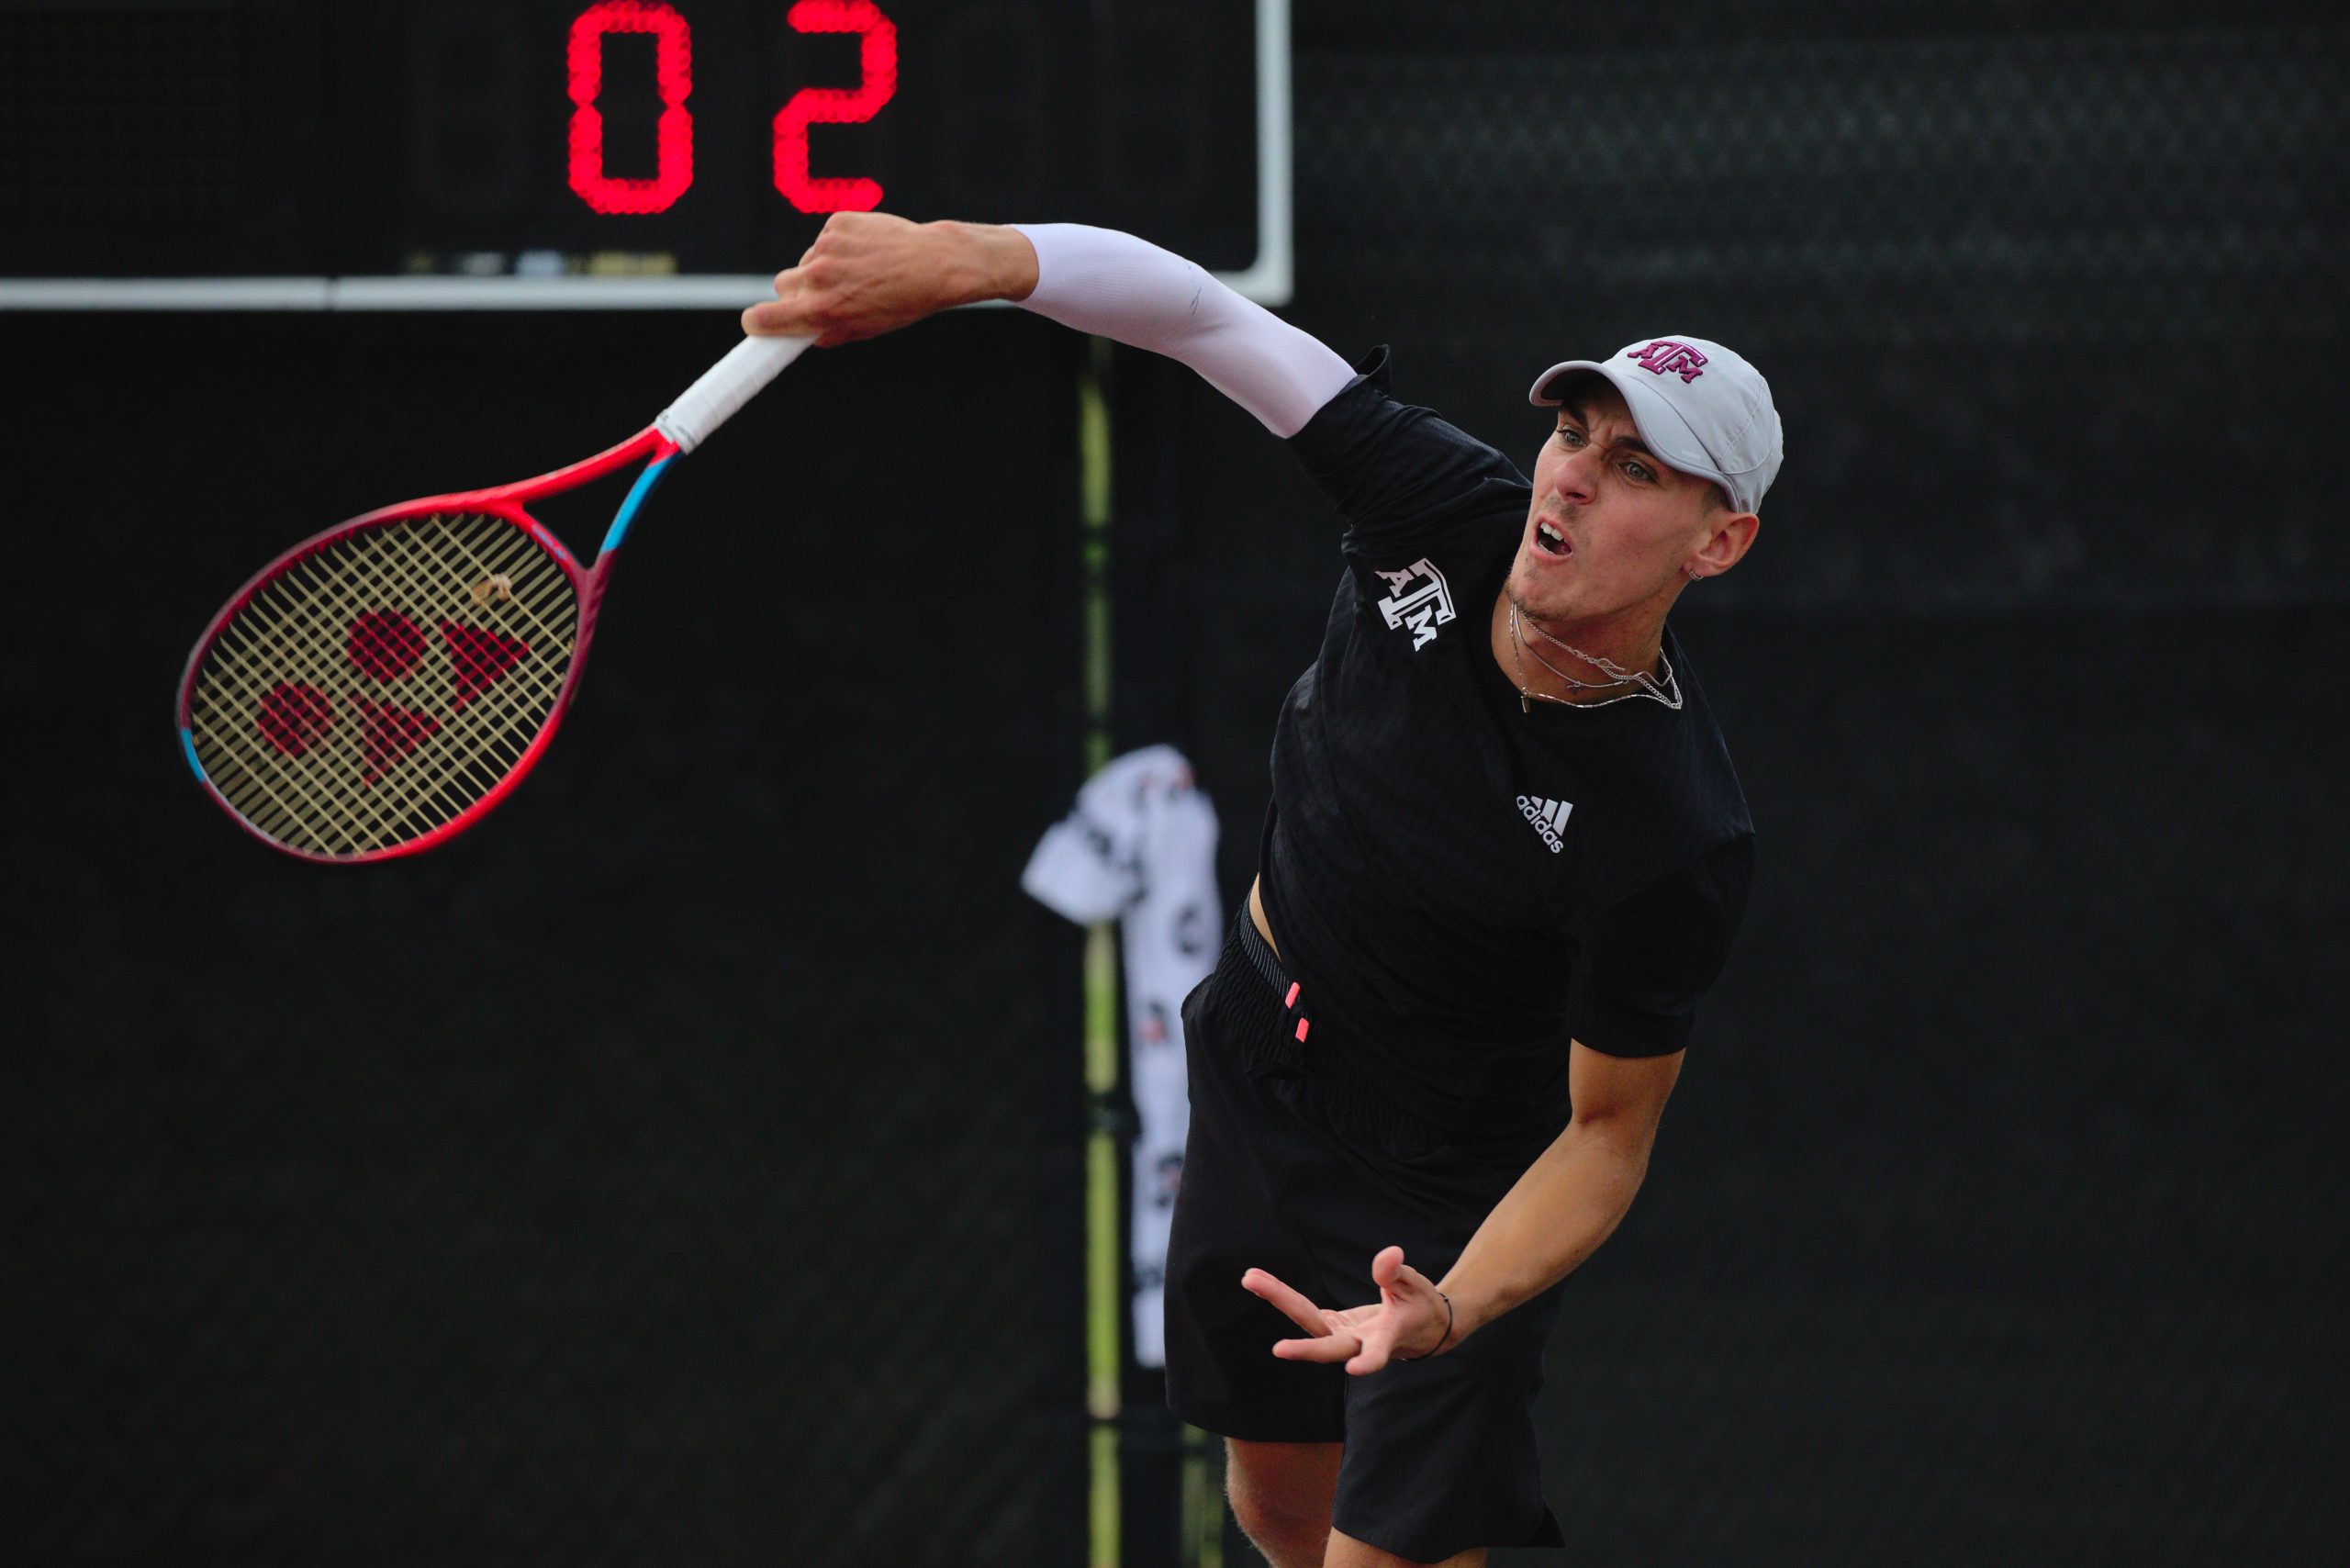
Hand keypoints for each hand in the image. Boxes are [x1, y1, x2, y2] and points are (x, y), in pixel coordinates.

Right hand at [739, 212, 1036, 345]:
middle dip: (797, 293)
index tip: (756, 324)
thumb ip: (830, 333)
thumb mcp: (867, 329)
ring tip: (860, 272)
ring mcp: (826, 247)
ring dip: (823, 268)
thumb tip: (804, 335)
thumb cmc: (904, 302)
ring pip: (807, 262)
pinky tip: (866, 252)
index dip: (758, 323)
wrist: (934, 264)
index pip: (763, 317)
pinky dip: (839, 246)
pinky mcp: (837, 223)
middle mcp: (818, 277)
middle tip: (825, 296)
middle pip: (782, 285)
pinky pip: (825, 240)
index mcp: (821, 310)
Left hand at [1242, 1245, 1453, 1375]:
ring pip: (1308, 1322)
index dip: (1368, 1363)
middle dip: (1304, 1349)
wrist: (1420, 1327)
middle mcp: (1358, 1344)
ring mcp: (1341, 1337)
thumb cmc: (1421, 1305)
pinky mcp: (1332, 1327)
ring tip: (1250, 1278)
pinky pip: (1305, 1311)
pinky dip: (1284, 1296)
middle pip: (1327, 1345)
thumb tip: (1387, 1254)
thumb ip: (1396, 1273)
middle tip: (1277, 1350)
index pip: (1377, 1354)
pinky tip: (1259, 1282)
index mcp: (1386, 1338)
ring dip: (1280, 1300)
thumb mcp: (1416, 1285)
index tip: (1354, 1370)